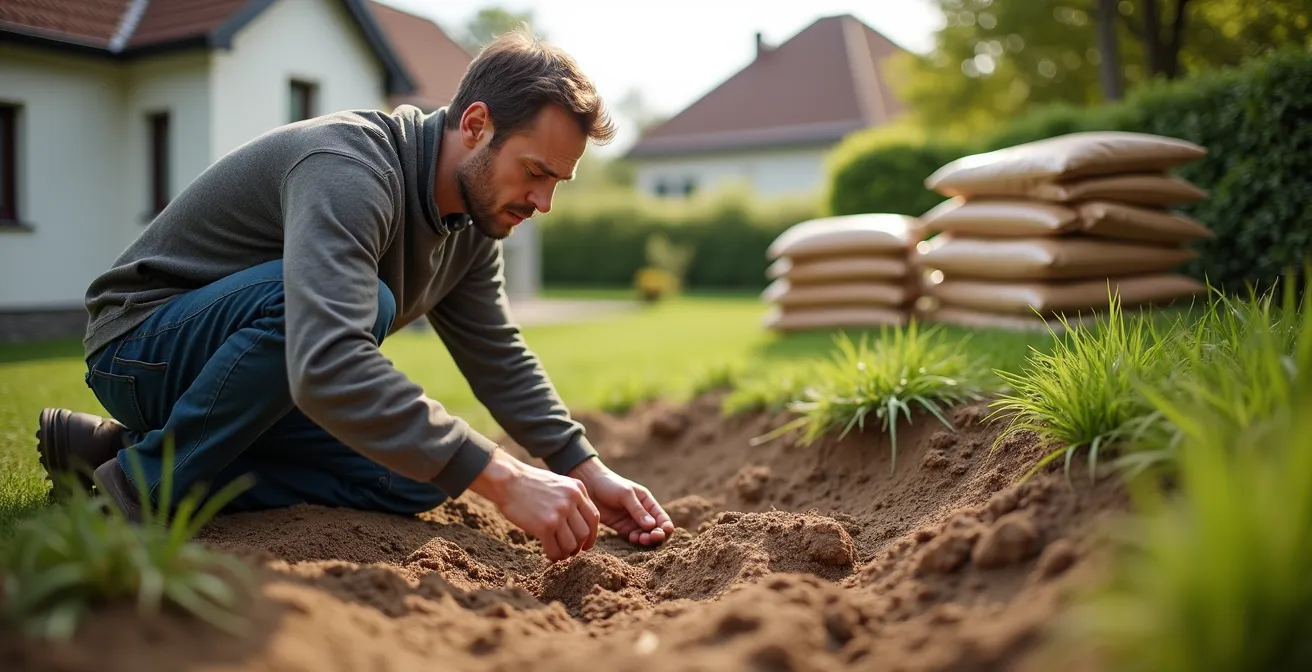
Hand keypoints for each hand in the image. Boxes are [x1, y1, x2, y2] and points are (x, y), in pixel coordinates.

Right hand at [469, 449, 599, 561]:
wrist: (507, 480)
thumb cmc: (530, 483)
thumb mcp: (558, 483)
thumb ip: (572, 498)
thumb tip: (580, 524)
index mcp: (577, 489)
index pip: (593, 518)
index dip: (592, 535)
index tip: (585, 544)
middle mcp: (571, 500)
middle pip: (584, 533)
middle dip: (578, 546)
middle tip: (569, 551)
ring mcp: (558, 513)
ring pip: (571, 544)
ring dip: (565, 553)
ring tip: (558, 553)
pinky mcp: (544, 526)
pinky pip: (555, 549)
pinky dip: (553, 556)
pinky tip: (548, 554)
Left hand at [569, 457, 673, 545]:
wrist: (589, 486)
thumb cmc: (610, 485)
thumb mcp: (626, 494)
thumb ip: (638, 510)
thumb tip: (651, 526)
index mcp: (648, 502)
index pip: (662, 518)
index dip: (666, 526)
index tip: (664, 531)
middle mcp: (643, 513)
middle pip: (656, 530)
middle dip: (656, 535)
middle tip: (651, 537)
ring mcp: (632, 522)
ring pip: (644, 536)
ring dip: (645, 539)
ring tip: (641, 539)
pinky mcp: (621, 529)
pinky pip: (632, 538)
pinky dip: (635, 540)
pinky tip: (632, 538)